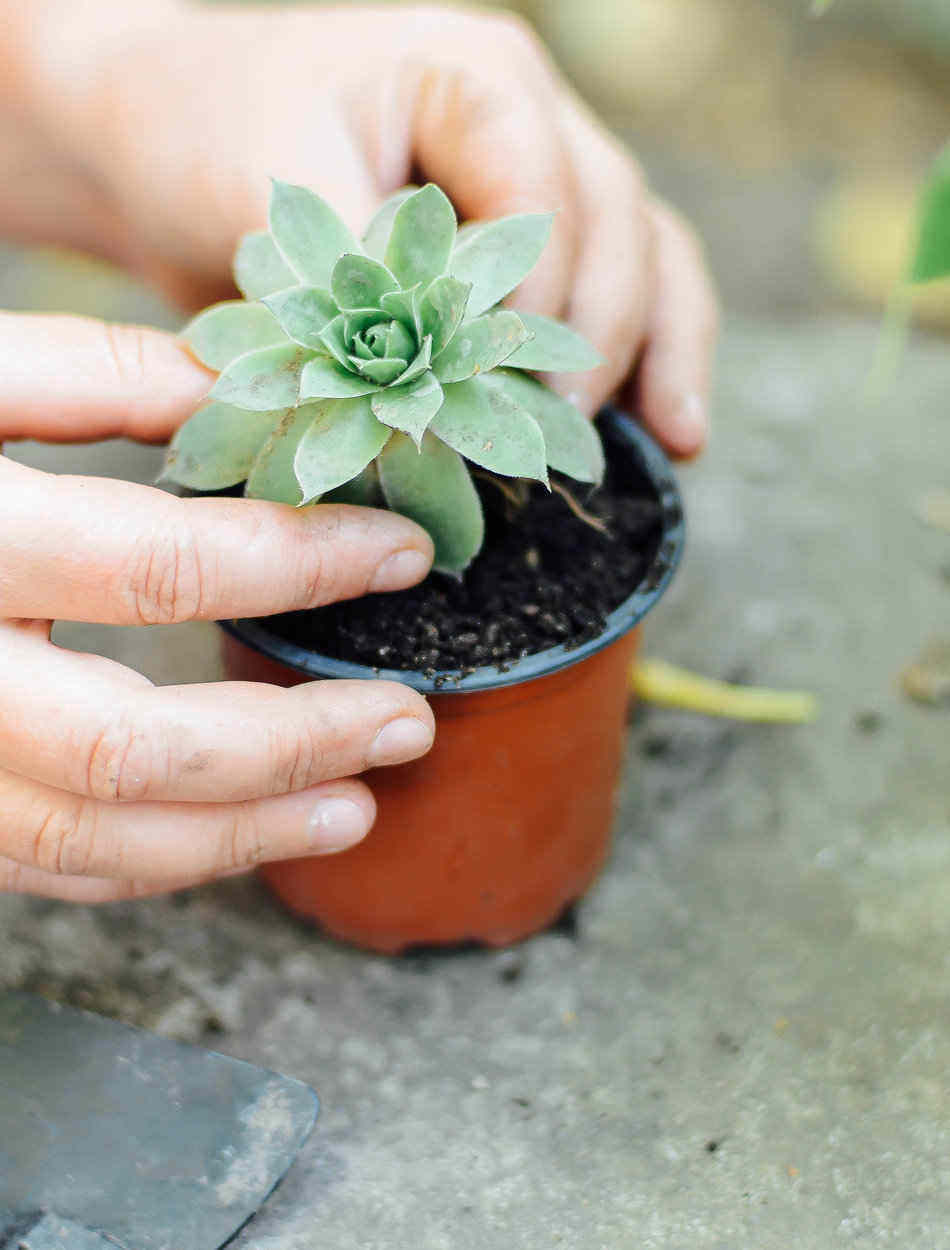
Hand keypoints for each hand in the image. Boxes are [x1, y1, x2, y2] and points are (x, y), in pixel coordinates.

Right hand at [0, 312, 434, 900]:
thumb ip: (88, 372)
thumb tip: (244, 389)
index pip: (158, 568)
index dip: (299, 564)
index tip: (402, 553)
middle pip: (134, 752)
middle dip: (293, 744)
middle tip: (409, 721)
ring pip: (87, 844)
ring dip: (241, 836)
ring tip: (355, 807)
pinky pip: (41, 869)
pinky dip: (154, 863)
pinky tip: (238, 835)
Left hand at [19, 1, 717, 456]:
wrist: (176, 145)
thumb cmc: (209, 145)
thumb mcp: (275, 200)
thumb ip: (373, 285)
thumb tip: (449, 390)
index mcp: (469, 76)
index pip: (544, 193)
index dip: (539, 299)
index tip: (507, 391)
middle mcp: (531, 116)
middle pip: (618, 224)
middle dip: (596, 341)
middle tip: (557, 435)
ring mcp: (547, 173)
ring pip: (647, 254)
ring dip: (660, 351)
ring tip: (672, 442)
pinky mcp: (539, 241)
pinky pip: (628, 286)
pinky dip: (653, 356)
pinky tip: (671, 431)